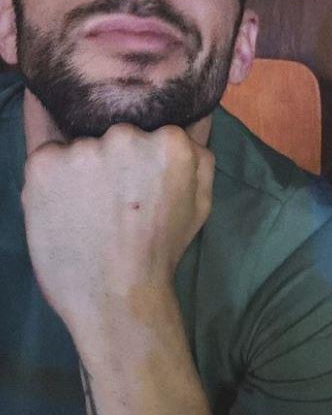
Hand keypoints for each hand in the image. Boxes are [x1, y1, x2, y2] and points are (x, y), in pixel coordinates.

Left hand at [21, 123, 213, 335]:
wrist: (118, 296)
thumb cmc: (162, 249)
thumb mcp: (201, 202)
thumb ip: (200, 157)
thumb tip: (193, 121)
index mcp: (169, 142)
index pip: (152, 133)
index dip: (143, 161)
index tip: (139, 187)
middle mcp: (126, 136)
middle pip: (116, 135)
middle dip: (114, 160)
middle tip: (113, 199)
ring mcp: (82, 148)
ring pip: (81, 147)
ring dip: (82, 170)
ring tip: (86, 208)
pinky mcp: (44, 163)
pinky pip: (47, 158)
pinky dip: (51, 179)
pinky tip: (62, 207)